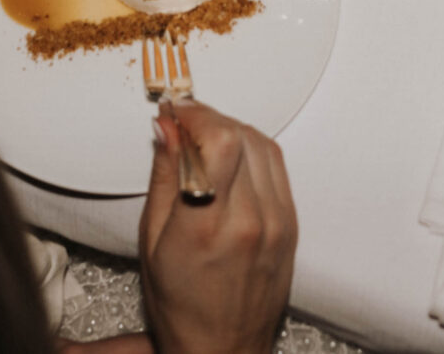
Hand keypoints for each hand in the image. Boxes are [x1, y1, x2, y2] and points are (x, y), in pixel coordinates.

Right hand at [139, 101, 295, 353]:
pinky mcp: (292, 225)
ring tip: (204, 141)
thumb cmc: (180, 305)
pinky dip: (252, 150)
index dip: (196, 115)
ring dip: (231, 130)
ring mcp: (278, 223)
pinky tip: (230, 158)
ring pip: (262, 144)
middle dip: (208, 119)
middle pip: (241, 135)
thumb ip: (163, 177)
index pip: (219, 141)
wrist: (223, 348)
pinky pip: (277, 166)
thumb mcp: (150, 241)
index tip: (175, 113)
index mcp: (207, 227)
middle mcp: (251, 221)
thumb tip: (167, 127)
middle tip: (183, 125)